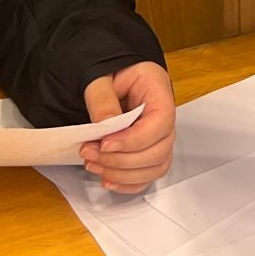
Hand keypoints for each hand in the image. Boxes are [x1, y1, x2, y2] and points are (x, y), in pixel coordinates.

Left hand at [81, 61, 174, 191]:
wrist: (111, 77)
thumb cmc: (110, 72)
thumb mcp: (100, 76)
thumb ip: (102, 98)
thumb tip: (106, 124)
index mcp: (158, 92)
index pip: (161, 122)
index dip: (134, 139)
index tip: (106, 144)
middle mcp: (165, 118)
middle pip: (159, 150)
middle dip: (121, 160)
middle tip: (89, 153)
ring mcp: (159, 137)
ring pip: (155, 167)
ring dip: (123, 174)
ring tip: (93, 165)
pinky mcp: (148, 151)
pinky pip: (148, 175)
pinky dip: (129, 184)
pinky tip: (108, 180)